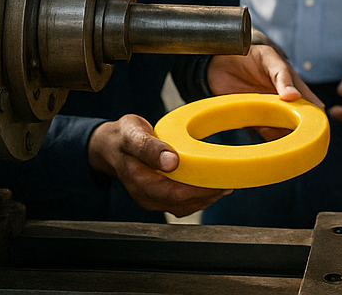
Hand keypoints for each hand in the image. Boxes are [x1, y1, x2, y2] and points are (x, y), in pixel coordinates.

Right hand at [87, 114, 230, 215]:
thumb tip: (171, 161)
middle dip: (207, 196)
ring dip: (205, 198)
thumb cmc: (123, 137)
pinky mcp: (159, 195)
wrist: (111, 145)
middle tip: (230, 182)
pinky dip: (198, 197)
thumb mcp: (132, 134)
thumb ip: (149, 147)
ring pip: (183, 207)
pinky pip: (181, 203)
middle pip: (182, 204)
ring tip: (225, 185)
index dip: (199, 191)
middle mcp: (146, 196)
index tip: (219, 182)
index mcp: (140, 182)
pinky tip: (211, 186)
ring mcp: (152, 198)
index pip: (174, 194)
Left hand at [208, 46, 322, 140]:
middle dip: (297, 130)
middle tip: (287, 129)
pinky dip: (263, 135)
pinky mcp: (253, 120)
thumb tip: (295, 97)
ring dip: (278, 133)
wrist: (219, 62)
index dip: (317, 118)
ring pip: (282, 131)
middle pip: (298, 123)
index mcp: (294, 87)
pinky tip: (257, 127)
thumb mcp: (269, 60)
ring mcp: (268, 112)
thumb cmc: (250, 55)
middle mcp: (284, 102)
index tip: (316, 127)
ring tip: (267, 124)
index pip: (312, 106)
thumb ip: (283, 77)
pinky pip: (263, 134)